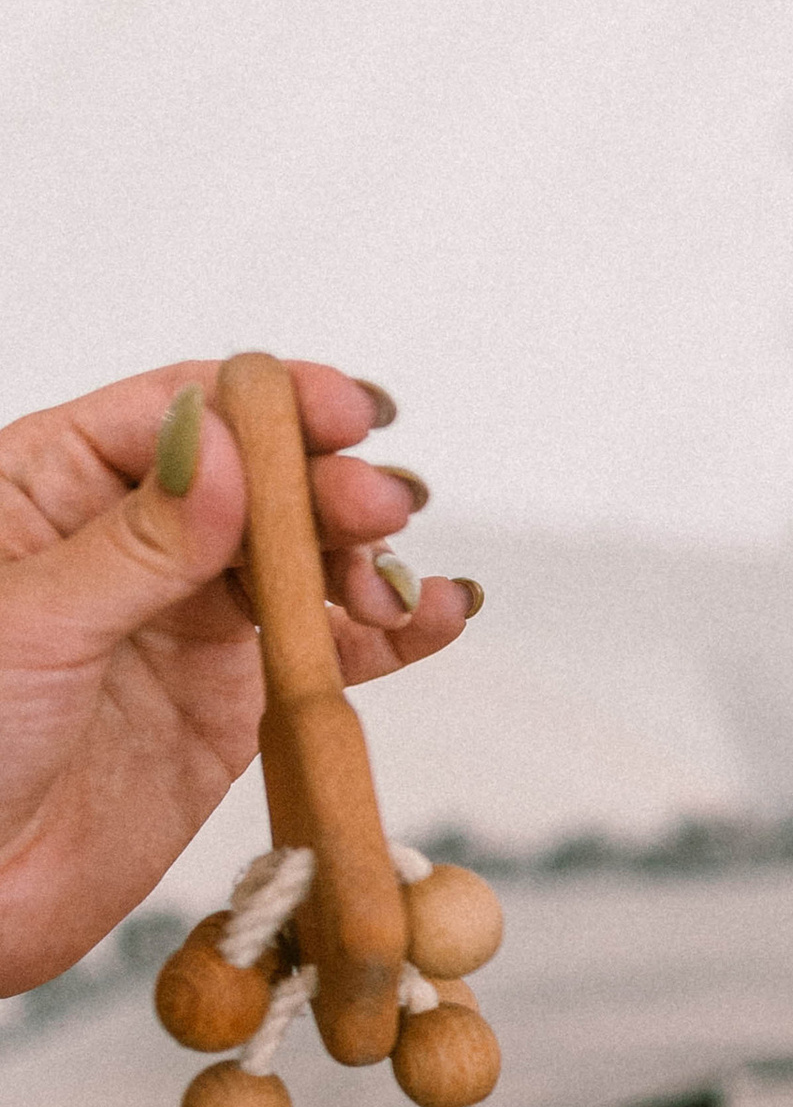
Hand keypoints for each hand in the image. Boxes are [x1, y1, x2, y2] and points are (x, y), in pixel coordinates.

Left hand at [0, 358, 476, 991]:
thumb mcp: (32, 628)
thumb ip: (137, 542)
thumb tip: (223, 447)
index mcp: (48, 487)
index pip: (177, 415)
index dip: (268, 406)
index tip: (346, 415)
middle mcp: (129, 541)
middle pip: (255, 481)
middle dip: (330, 487)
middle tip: (383, 509)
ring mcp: (185, 620)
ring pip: (300, 560)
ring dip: (366, 559)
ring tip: (401, 586)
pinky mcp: (231, 700)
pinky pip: (323, 652)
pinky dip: (387, 636)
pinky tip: (438, 616)